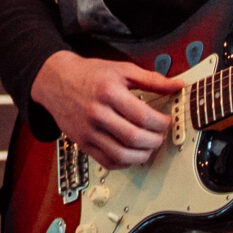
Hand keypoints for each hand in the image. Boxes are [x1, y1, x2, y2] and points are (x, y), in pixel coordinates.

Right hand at [31, 50, 175, 169]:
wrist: (56, 80)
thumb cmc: (89, 74)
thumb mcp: (122, 69)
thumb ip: (152, 79)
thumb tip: (176, 85)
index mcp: (109, 92)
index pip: (143, 116)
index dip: (161, 123)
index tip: (166, 122)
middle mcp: (97, 113)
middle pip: (134, 138)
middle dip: (155, 140)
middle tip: (160, 136)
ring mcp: (88, 131)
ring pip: (122, 155)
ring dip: (142, 155)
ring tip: (149, 147)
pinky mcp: (83, 143)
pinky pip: (107, 162)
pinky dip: (124, 163)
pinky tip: (131, 154)